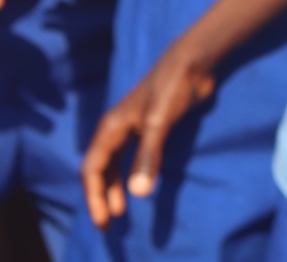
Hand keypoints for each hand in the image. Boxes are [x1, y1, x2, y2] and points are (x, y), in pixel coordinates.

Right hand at [80, 43, 215, 227]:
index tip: (104, 219)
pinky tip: (138, 184)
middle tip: (109, 222)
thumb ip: (148, 156)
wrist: (193, 63)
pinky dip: (130, 173)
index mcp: (110, 128)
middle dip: (101, 196)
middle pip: (100, 169)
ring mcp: (132, 127)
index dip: (95, 196)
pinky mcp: (150, 125)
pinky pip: (131, 156)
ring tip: (121, 210)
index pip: (93, 169)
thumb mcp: (158, 123)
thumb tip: (137, 193)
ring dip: (115, 187)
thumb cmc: (172, 88)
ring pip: (115, 163)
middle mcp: (116, 129)